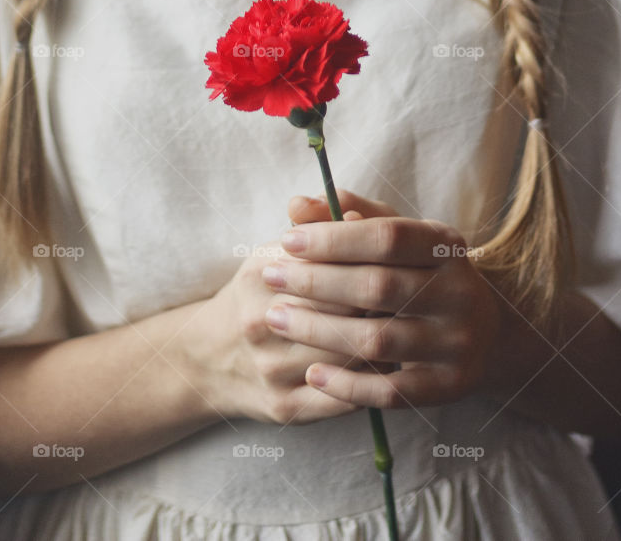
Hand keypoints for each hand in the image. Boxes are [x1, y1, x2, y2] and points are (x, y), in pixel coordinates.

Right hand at [196, 201, 387, 425]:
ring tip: (407, 330)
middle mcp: (261, 320)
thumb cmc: (261, 294)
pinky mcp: (284, 406)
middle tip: (413, 299)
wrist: (208, 357)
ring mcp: (271, 367)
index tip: (401, 263)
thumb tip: (354, 214)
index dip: (373, 264)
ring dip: (384, 344)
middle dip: (383, 304)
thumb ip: (317, 226)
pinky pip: (342, 398)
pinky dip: (370, 383)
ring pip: (348, 355)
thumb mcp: (276, 252)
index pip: (333, 264)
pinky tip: (386, 366)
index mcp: (263, 272)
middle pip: (344, 310)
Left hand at [260, 189, 502, 409]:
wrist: (485, 332)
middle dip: (316, 281)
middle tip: (270, 276)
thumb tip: (295, 206)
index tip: (287, 240)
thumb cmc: (419, 271)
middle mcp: (459, 292)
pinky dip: (348, 384)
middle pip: (377, 287)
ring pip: (377, 339)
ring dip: (319, 330)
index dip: (333, 239)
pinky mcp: (449, 386)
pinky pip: (392, 391)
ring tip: (276, 318)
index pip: (386, 237)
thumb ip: (346, 214)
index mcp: (445, 246)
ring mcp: (456, 343)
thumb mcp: (395, 234)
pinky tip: (312, 374)